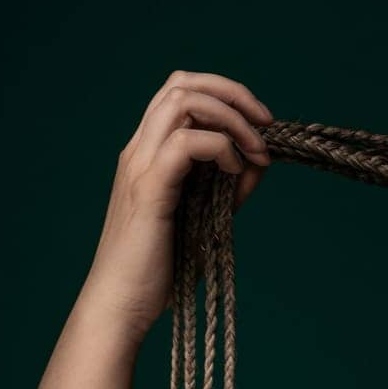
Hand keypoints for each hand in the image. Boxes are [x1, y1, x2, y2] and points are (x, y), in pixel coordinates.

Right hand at [80, 70, 272, 337]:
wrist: (121, 305)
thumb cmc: (160, 269)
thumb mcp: (206, 218)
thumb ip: (229, 187)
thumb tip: (262, 159)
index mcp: (148, 153)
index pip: (180, 92)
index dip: (225, 95)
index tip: (259, 124)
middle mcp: (140, 150)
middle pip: (181, 83)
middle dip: (233, 93)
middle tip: (265, 124)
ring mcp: (140, 166)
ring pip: (183, 101)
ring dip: (231, 118)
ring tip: (256, 150)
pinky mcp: (149, 189)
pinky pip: (186, 144)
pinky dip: (220, 148)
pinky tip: (235, 172)